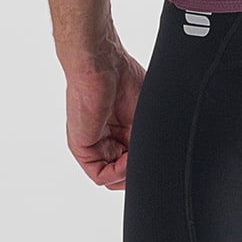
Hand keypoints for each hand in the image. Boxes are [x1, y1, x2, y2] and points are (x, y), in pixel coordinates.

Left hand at [64, 45, 145, 190]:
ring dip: (130, 172)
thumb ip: (146, 139)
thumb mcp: (144, 113)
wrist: (102, 64)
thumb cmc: (123, 76)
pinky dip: (118, 173)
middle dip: (138, 171)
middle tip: (151, 161)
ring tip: (140, 154)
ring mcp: (94, 146)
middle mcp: (106, 141)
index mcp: (120, 132)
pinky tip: (129, 159)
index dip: (145, 164)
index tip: (159, 159)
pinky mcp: (82, 148)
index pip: (132, 162)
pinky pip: (100, 174)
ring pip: (112, 177)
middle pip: (123, 173)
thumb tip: (159, 160)